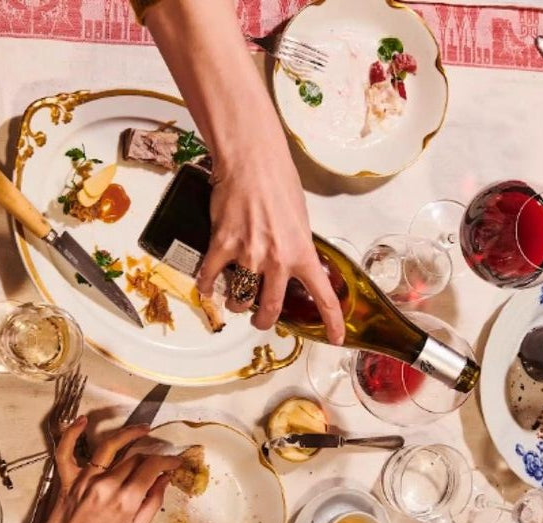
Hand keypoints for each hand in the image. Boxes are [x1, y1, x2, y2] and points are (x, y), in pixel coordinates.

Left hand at [14, 415, 181, 522]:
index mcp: (125, 501)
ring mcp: (84, 480)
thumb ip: (151, 504)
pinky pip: (66, 451)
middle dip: (152, 453)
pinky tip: (83, 421)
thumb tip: (164, 480)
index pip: (152, 467)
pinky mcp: (67, 480)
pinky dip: (72, 433)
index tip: (176, 460)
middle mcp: (106, 485)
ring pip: (109, 447)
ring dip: (129, 433)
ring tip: (143, 429)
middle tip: (161, 455)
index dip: (168, 460)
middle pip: (134, 457)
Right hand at [195, 140, 345, 343]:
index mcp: (303, 253)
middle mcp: (277, 260)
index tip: (335, 340)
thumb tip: (291, 262)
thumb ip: (297, 246)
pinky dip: (207, 286)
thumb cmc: (279, 183)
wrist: (252, 162)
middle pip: (271, 310)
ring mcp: (249, 255)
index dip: (331, 323)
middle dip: (263, 321)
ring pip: (240, 299)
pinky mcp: (222, 245)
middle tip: (260, 319)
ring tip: (234, 297)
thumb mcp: (300, 219)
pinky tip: (208, 287)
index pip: (323, 296)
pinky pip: (211, 278)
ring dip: (236, 303)